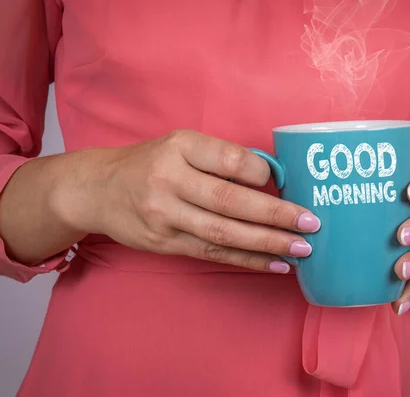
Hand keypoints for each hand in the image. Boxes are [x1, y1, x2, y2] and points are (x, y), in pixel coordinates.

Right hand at [57, 130, 319, 272]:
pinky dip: (247, 260)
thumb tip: (272, 179)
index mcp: (179, 147)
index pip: (228, 159)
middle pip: (229, 201)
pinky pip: (212, 253)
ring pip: (223, 233)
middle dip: (275, 215)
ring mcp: (164, 215)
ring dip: (267, 243)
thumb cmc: (150, 162)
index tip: (284, 183)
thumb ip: (219, 158)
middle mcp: (169, 179)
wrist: (99, 189)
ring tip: (301, 249)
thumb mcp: (180, 145)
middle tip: (311, 224)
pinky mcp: (165, 243)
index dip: (260, 173)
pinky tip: (275, 264)